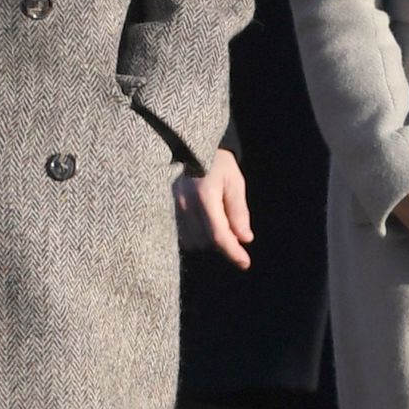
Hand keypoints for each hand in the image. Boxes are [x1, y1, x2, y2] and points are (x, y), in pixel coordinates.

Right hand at [175, 146, 255, 267]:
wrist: (187, 145)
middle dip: (222, 242)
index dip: (232, 252)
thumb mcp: (234, 181)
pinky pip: (179, 235)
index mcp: (205, 196)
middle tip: (233, 230)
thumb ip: (238, 210)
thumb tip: (244, 238)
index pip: (218, 234)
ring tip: (215, 223)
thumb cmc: (216, 162)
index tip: (245, 264)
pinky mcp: (163, 210)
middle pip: (205, 242)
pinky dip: (193, 236)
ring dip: (207, 240)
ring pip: (192, 242)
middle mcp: (184, 204)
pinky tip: (200, 224)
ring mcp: (171, 208)